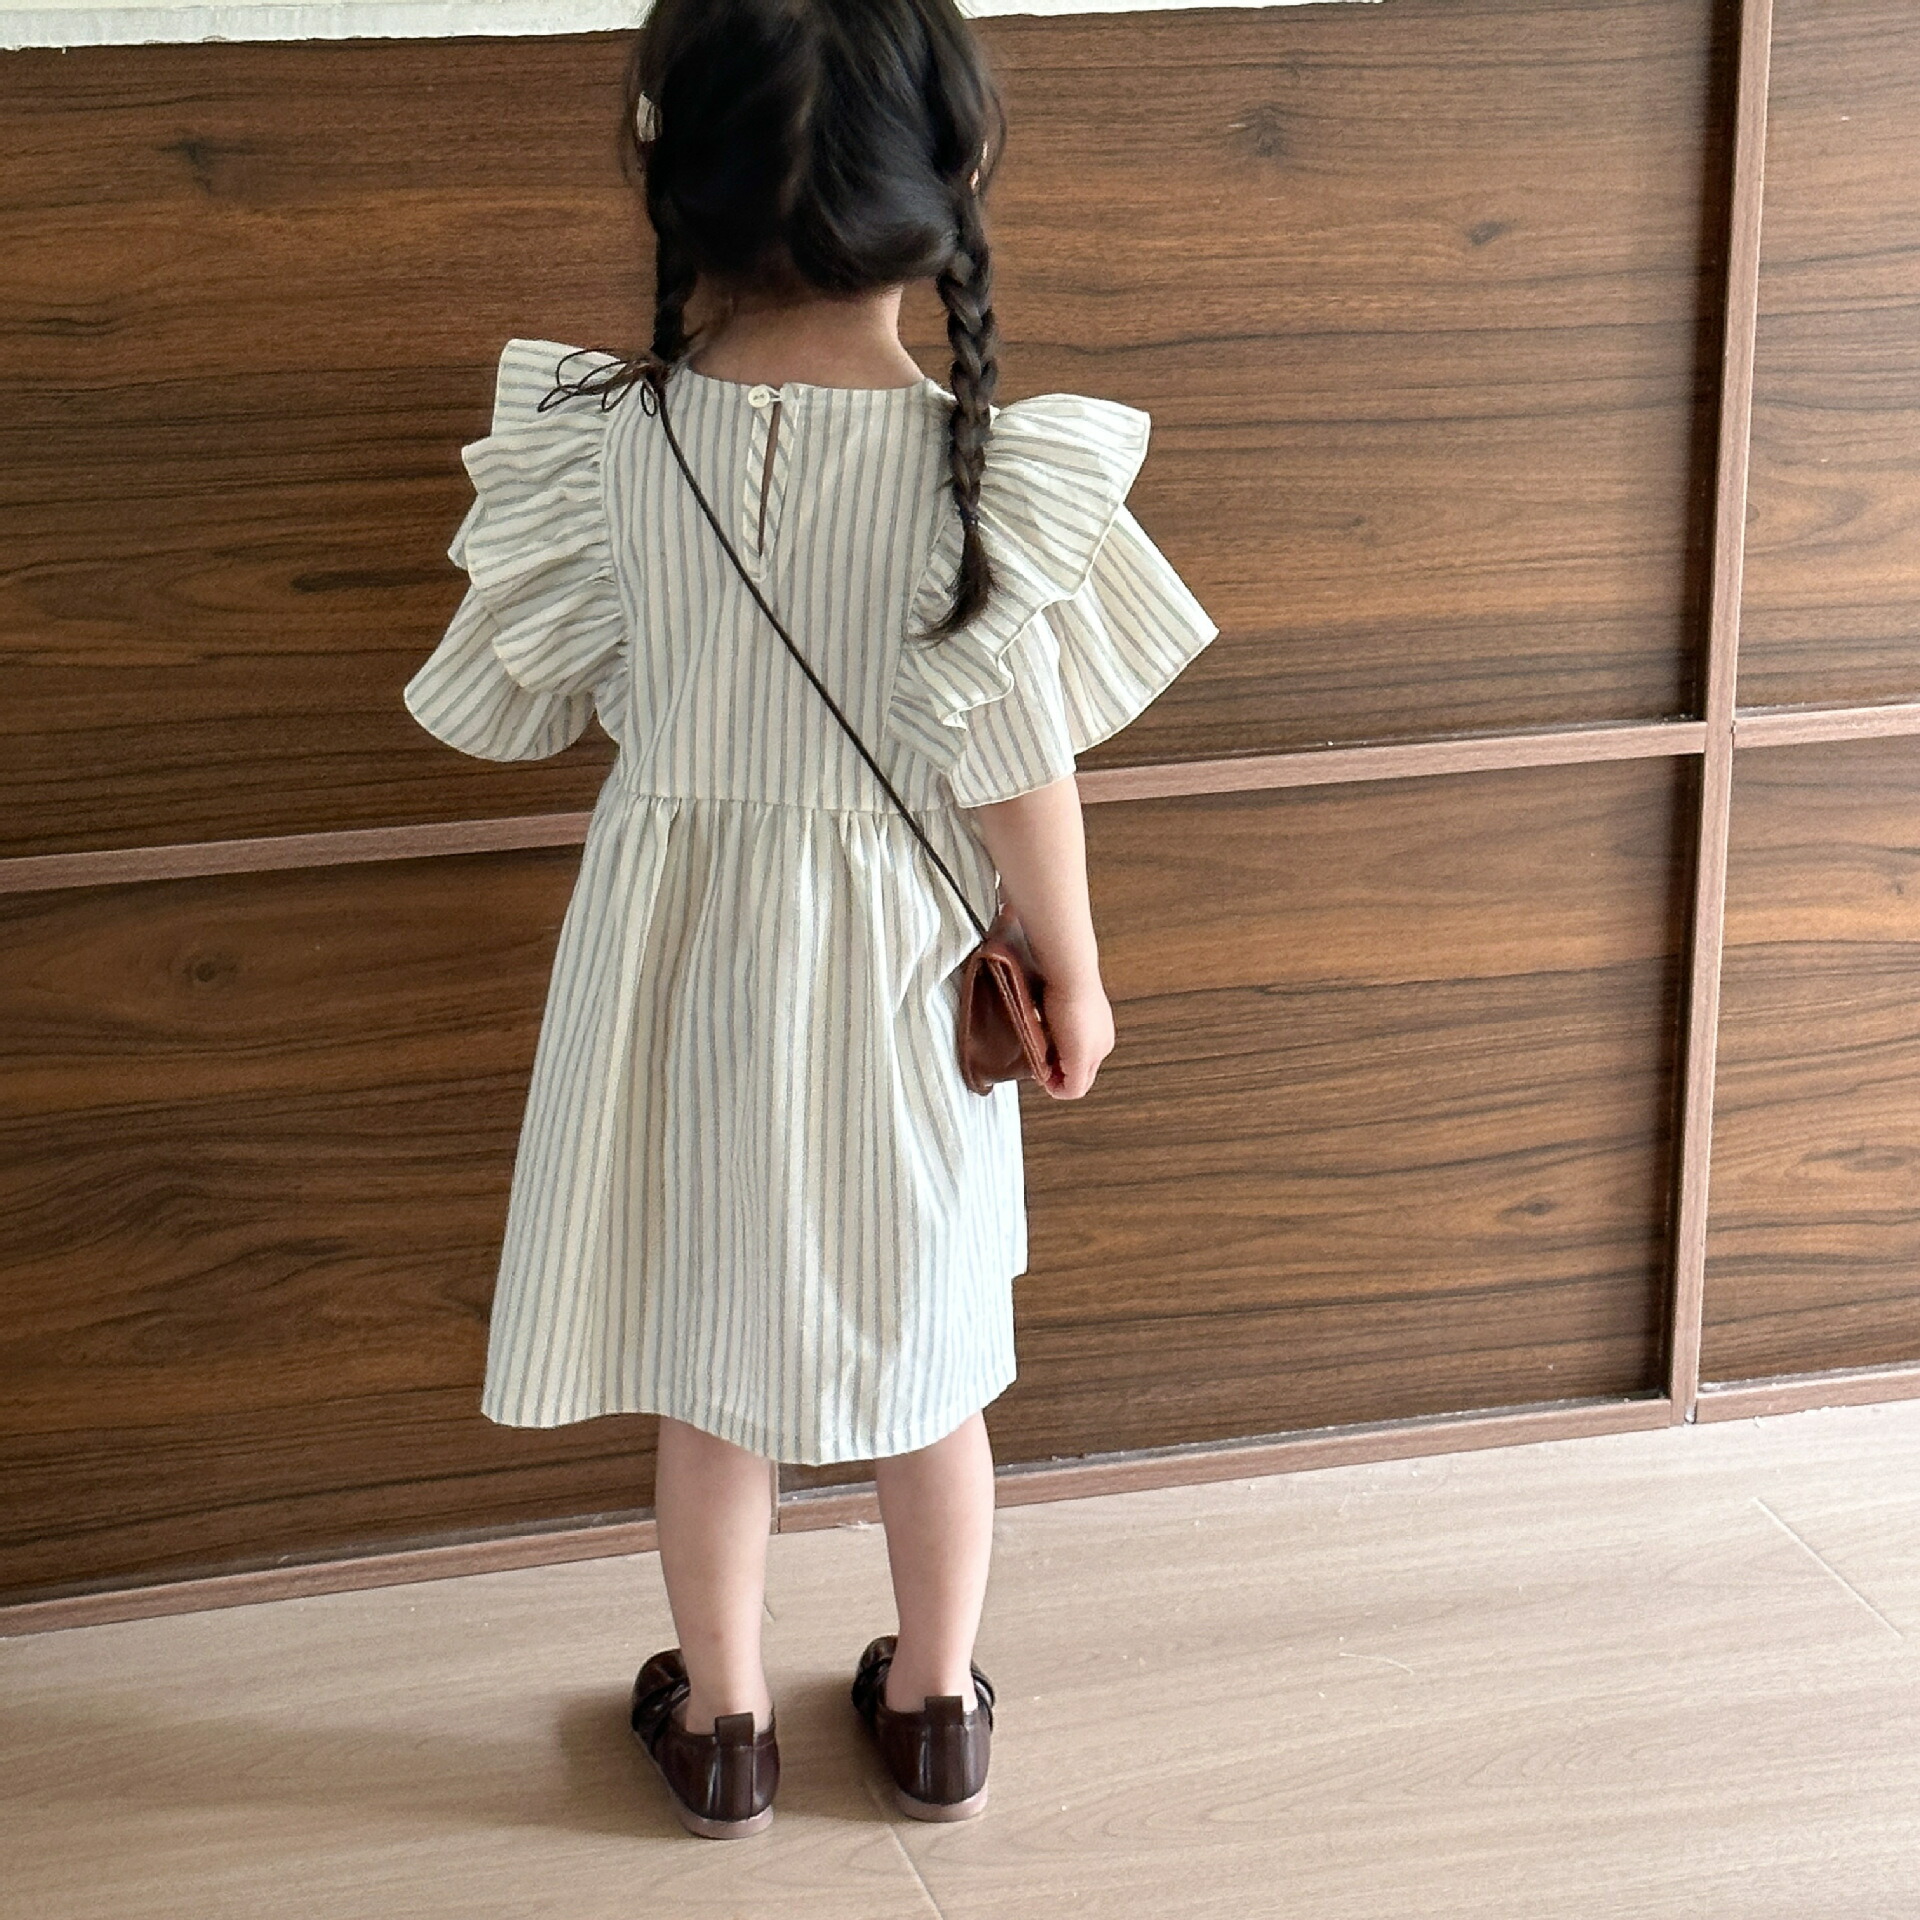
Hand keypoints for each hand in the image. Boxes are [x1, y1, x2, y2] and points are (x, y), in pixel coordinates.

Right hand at [1037, 975, 1114, 1099]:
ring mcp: (1096, 1053)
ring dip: (1057, 1080)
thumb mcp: (1061, 1005)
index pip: (1085, 1061)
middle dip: (1060, 1077)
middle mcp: (1103, 1044)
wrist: (1070, 973)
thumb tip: (1043, 1032)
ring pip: (1079, 1083)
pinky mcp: (1082, 1058)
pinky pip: (1074, 1089)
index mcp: (1100, 1031)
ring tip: (1041, 1070)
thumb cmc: (1063, 979)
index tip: (1044, 1059)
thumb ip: (1057, 1024)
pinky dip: (1057, 1089)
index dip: (1062, 1065)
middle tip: (1041, 1070)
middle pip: (1084, 1076)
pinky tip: (1043, 1077)